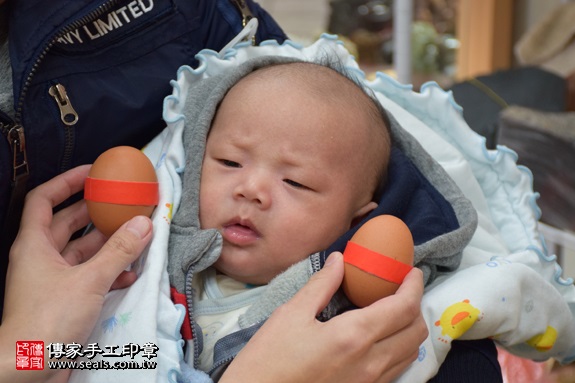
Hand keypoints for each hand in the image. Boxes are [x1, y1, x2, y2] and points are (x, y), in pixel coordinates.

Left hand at [0, 165, 152, 382]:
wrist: (29, 369)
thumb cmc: (49, 318)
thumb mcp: (89, 280)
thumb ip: (119, 251)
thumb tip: (144, 223)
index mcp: (34, 244)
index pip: (43, 199)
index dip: (66, 181)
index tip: (92, 172)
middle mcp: (41, 258)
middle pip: (66, 223)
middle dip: (94, 211)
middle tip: (120, 200)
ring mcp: (52, 280)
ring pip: (82, 251)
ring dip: (107, 243)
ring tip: (136, 234)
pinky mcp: (64, 299)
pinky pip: (89, 275)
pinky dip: (109, 271)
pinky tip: (131, 272)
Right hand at [222, 252, 427, 382]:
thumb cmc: (268, 359)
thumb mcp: (290, 315)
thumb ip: (321, 285)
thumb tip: (339, 260)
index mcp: (353, 336)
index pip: (403, 307)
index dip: (414, 286)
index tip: (411, 271)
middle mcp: (370, 362)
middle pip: (415, 331)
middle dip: (416, 305)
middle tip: (402, 288)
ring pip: (410, 353)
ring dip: (409, 327)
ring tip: (393, 310)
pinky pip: (396, 369)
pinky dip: (398, 348)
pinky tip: (379, 338)